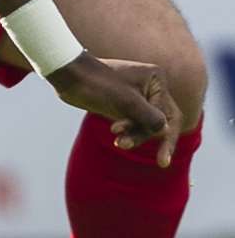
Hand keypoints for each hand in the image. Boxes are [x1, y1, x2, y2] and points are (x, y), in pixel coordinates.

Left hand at [46, 52, 180, 167]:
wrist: (68, 75)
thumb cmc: (96, 84)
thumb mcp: (126, 102)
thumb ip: (149, 117)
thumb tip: (166, 130)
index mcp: (155, 80)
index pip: (169, 115)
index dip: (166, 139)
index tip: (162, 161)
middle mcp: (150, 86)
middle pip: (161, 120)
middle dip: (149, 137)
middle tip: (159, 162)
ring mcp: (137, 95)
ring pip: (145, 123)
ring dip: (135, 136)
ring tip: (119, 143)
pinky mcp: (124, 103)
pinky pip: (134, 122)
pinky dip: (128, 132)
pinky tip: (118, 139)